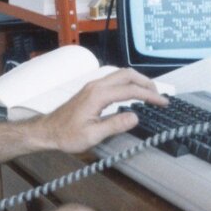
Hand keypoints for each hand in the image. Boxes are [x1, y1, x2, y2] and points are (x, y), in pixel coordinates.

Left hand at [36, 68, 167, 153]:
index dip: (149, 95)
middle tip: (159, 95)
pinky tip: (132, 93)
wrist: (47, 131)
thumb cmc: (66, 134)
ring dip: (137, 81)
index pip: (131, 90)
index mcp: (98, 95)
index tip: (162, 102)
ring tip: (149, 93)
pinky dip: (128, 83)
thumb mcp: (92, 135)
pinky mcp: (91, 90)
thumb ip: (114, 125)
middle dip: (146, 82)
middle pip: (127, 74)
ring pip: (120, 75)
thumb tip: (135, 117)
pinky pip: (114, 80)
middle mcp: (96, 86)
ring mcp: (93, 86)